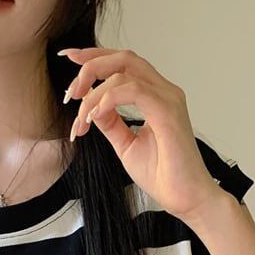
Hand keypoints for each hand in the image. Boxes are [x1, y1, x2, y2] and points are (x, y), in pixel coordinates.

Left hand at [60, 46, 221, 222]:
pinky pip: (133, 91)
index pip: (124, 64)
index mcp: (155, 96)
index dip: (96, 57)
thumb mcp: (126, 145)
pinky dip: (109, 99)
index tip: (70, 59)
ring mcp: (168, 98)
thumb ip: (111, 123)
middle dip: (91, 66)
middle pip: (124, 58)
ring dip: (94, 92)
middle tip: (70, 92)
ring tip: (82, 118)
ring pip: (124, 73)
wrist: (184, 198)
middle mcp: (164, 91)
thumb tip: (92, 108)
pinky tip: (96, 117)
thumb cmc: (163, 175)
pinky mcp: (167, 111)